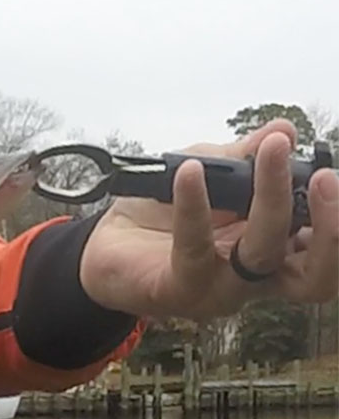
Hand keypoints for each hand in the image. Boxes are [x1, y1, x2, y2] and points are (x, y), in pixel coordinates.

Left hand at [81, 119, 337, 318]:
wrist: (104, 244)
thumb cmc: (163, 212)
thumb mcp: (209, 173)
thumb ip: (246, 156)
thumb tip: (284, 129)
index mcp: (275, 253)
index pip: (325, 249)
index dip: (337, 219)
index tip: (332, 173)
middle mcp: (257, 278)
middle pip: (317, 273)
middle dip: (332, 227)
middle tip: (327, 178)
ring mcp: (221, 289)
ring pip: (264, 255)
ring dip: (274, 201)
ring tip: (271, 155)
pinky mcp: (179, 289)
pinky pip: (194, 249)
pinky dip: (194, 206)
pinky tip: (190, 171)